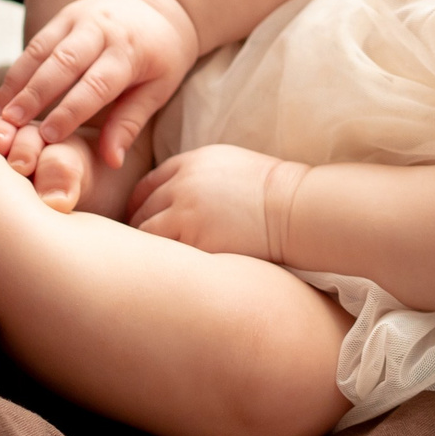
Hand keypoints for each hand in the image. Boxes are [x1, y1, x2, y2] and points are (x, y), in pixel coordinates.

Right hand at [0, 0, 197, 165]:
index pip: (96, 83)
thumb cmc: (164, 56)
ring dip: (15, 84)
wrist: (163, 5)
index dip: (71, 110)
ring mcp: (78, 18)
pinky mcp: (63, 16)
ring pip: (40, 50)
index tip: (48, 136)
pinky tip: (1, 99)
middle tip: (8, 125)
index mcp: (129, 50)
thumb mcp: (159, 89)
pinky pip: (35, 44)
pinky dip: (16, 72)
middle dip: (33, 95)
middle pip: (61, 63)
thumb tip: (112, 162)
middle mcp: (100, 29)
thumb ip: (130, 123)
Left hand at [127, 143, 305, 259]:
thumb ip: (197, 175)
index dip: (138, 205)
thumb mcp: (229, 165)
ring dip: (147, 249)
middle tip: (139, 250)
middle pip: (142, 209)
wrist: (296, 208)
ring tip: (150, 265)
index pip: (147, 184)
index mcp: (192, 162)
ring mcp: (187, 213)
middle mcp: (183, 184)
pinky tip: (167, 273)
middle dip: (138, 229)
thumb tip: (174, 196)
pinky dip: (165, 263)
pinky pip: (167, 255)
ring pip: (146, 233)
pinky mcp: (197, 241)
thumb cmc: (271, 191)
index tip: (138, 221)